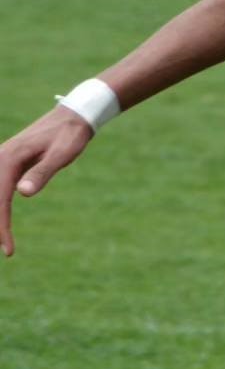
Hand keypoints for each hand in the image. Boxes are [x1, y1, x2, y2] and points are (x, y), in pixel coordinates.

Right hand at [0, 106, 94, 256]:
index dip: (1, 226)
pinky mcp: (8, 166)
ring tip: (3, 243)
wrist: (73, 117)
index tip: (7, 249)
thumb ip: (43, 172)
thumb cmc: (70, 135)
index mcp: (8, 159)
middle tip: (7, 251)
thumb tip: (22, 193)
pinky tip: (2, 223)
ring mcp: (1, 162)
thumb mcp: (62, 154)